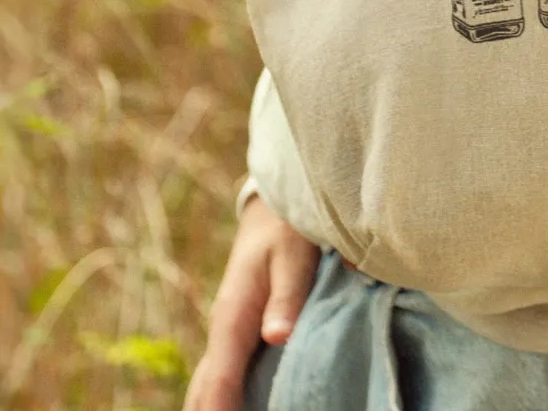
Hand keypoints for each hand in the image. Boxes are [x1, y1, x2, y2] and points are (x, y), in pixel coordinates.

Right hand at [183, 195, 319, 410]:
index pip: (217, 380)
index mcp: (232, 318)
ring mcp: (227, 339)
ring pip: (207, 390)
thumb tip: (277, 338)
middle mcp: (223, 334)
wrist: (273, 211)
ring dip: (212, 410)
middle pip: (202, 394)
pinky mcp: (238, 339)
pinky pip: (222, 381)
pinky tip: (242, 410)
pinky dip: (223, 403)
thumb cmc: (287, 230)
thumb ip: (287, 297)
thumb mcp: (293, 257)